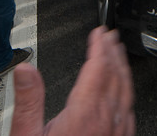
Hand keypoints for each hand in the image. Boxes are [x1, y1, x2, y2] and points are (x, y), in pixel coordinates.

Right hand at [10, 27, 134, 135]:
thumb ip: (28, 101)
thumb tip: (25, 69)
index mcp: (86, 115)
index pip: (98, 69)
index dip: (100, 46)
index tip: (100, 32)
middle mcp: (107, 123)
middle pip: (116, 77)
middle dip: (114, 53)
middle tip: (110, 37)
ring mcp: (117, 135)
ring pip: (127, 94)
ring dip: (123, 71)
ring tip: (119, 58)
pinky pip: (130, 113)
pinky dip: (127, 94)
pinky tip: (123, 96)